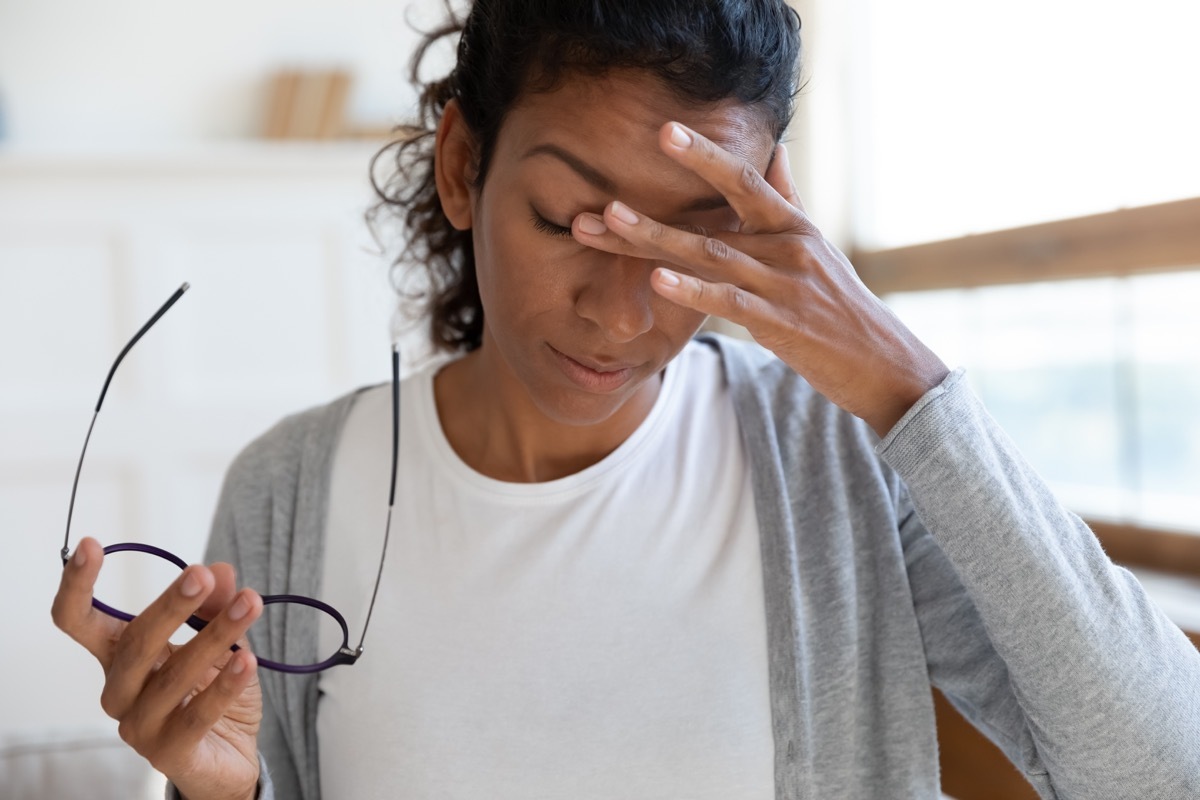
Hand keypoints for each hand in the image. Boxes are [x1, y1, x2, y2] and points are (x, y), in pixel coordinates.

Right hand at [52, 537, 262, 799]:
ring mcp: (139, 725)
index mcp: (119, 657)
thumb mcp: (219, 641)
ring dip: (215, 636)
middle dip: (170, 606)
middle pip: (134, 643)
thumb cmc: (211, 691)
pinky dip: (224, 686)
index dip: (77, 586)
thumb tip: (221, 570)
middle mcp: (120, 690)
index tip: (92, 546)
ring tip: (251, 605)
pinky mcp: (168, 754)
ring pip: (172, 676)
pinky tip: (248, 661)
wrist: (230, 756)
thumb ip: (215, 607)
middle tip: (202, 575)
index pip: (80, 621)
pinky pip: (196, 715)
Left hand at [572, 122, 948, 437]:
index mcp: (792, 226)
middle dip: (657, 206)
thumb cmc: (842, 307)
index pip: (744, 180)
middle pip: (714, 218)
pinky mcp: (781, 324)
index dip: (704, 156)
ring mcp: (783, 285)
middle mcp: (787, 247)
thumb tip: (776, 150)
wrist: (884, 365)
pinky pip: (729, 302)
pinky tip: (657, 281)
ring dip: (656, 240)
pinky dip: (693, 290)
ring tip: (610, 222)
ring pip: (711, 255)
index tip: (664, 132)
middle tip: (607, 191)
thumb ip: (789, 199)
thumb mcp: (818, 247)